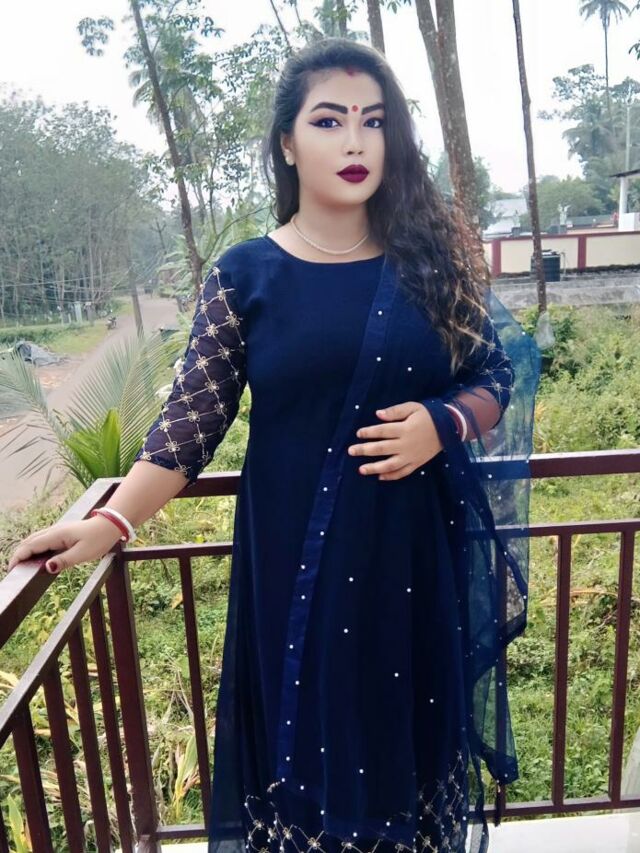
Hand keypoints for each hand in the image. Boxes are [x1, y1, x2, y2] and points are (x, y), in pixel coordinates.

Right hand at [7, 516, 123, 574]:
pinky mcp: (61, 533)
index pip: (31, 546)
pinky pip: (43, 539)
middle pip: (29, 542)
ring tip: (19, 564)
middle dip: (18, 554)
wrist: (110, 525)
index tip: (11, 568)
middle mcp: (54, 531)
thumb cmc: (98, 539)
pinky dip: (34, 547)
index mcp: (56, 535)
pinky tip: (35, 556)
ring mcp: (57, 530)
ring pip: (34, 539)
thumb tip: (46, 567)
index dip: (18, 557)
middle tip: (12, 569)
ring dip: (25, 550)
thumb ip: (64, 561)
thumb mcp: (82, 553)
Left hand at [347, 401, 443, 480]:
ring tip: (361, 470)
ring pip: (390, 464)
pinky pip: (403, 472)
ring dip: (375, 467)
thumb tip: (378, 414)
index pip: (383, 431)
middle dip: (365, 450)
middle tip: (351, 451)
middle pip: (382, 448)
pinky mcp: (417, 463)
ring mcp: (411, 456)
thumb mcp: (413, 407)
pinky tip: (380, 477)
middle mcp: (406, 444)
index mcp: (405, 429)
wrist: (449, 428)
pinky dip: (391, 476)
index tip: (358, 433)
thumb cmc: (428, 416)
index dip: (369, 432)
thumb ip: (395, 411)